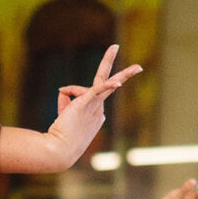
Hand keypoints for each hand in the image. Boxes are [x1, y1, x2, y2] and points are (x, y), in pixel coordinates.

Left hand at [43, 44, 141, 169]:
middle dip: (124, 75)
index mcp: (96, 114)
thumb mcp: (64, 115)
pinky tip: (118, 83)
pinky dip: (106, 85)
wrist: (59, 151)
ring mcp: (95, 108)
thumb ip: (65, 100)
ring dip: (108, 61)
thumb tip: (63, 89)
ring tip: (115, 47)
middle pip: (109, 87)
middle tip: (138, 67)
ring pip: (104, 82)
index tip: (61, 97)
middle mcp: (99, 111)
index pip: (87, 94)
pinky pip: (98, 89)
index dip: (71, 93)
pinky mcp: (86, 104)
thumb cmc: (60, 137)